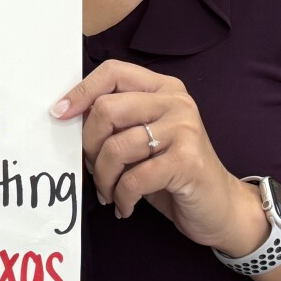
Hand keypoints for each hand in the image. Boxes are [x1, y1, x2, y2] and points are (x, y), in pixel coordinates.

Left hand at [52, 60, 265, 254]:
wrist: (220, 208)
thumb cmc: (172, 173)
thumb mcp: (143, 138)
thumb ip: (116, 122)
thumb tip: (67, 117)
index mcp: (162, 88)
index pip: (113, 71)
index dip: (81, 91)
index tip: (59, 114)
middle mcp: (175, 102)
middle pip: (106, 109)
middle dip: (88, 145)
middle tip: (93, 168)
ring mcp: (184, 130)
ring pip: (116, 147)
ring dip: (103, 178)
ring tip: (109, 192)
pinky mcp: (187, 162)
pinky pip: (133, 178)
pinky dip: (121, 197)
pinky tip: (125, 205)